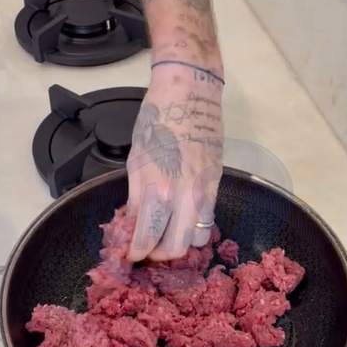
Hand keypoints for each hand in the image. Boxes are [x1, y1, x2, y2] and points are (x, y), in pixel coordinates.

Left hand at [127, 64, 223, 261]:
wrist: (191, 91)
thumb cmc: (158, 118)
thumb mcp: (135, 158)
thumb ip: (135, 196)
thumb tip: (132, 222)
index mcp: (158, 187)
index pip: (147, 237)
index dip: (136, 252)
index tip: (129, 255)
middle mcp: (184, 194)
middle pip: (177, 247)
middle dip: (159, 254)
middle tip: (148, 250)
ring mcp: (205, 189)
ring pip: (197, 237)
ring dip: (180, 242)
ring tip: (165, 235)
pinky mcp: (217, 183)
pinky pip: (208, 218)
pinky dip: (194, 226)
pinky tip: (181, 218)